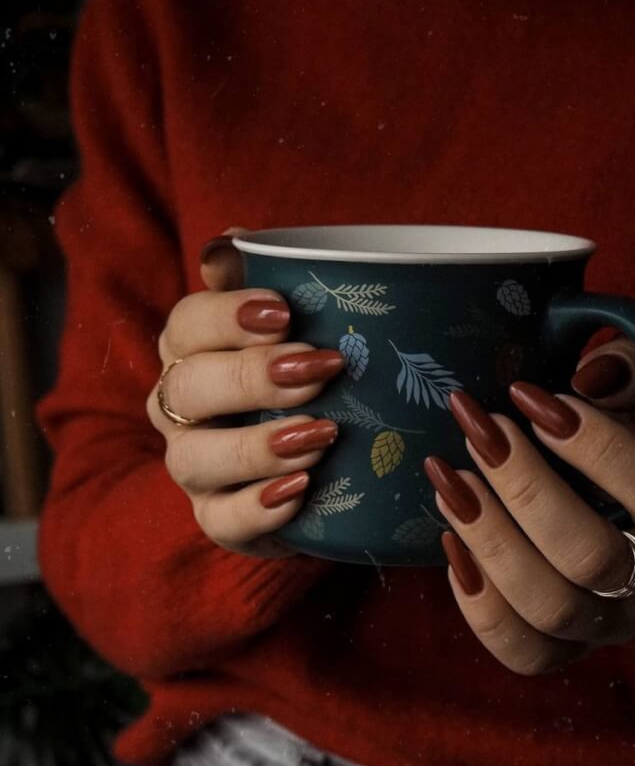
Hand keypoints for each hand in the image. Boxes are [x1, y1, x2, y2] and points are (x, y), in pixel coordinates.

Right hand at [146, 227, 344, 558]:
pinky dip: (257, 509)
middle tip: (320, 370)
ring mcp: (195, 468)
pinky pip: (221, 521)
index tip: (284, 311)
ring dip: (256, 446)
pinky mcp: (218, 518)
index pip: (188, 325)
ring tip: (319, 435)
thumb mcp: (298, 331)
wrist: (321, 468)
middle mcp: (182, 409)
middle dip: (251, 377)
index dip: (225, 315)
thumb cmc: (305, 382)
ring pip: (196, 458)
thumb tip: (229, 243)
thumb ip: (271, 283)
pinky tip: (300, 493)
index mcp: (193, 352)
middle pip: (188, 389)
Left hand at [425, 338, 634, 674]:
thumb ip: (634, 374)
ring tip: (449, 480)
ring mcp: (613, 624)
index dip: (597, 448)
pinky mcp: (567, 646)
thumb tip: (590, 379)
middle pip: (592, 560)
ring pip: (550, 608)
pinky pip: (523, 650)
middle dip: (523, 490)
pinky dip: (479, 603)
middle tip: (479, 432)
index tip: (530, 398)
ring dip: (490, 541)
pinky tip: (453, 542)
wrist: (629, 511)